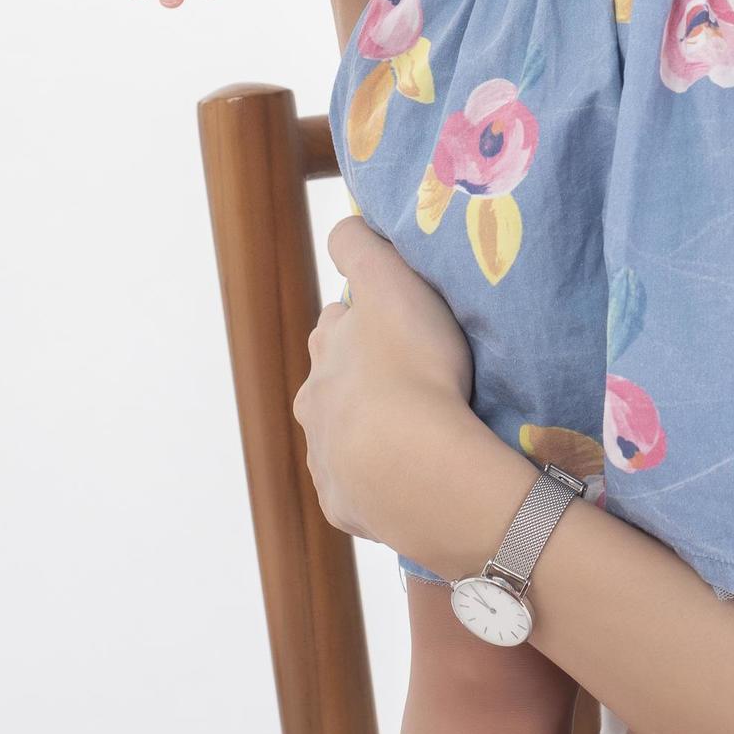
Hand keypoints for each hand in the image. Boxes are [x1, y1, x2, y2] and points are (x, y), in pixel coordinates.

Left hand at [296, 217, 498, 563]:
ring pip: (344, 437)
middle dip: (363, 380)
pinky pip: (362, 488)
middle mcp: (314, 404)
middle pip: (334, 383)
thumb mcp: (390, 283)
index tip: (401, 326)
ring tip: (419, 436)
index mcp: (325, 351)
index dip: (369, 321)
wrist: (416, 467)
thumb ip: (359, 245)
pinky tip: (415, 477)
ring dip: (372, 433)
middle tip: (414, 382)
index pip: (339, 325)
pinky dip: (382, 481)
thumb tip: (342, 229)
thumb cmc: (411, 366)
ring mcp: (326, 460)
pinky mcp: (343, 504)